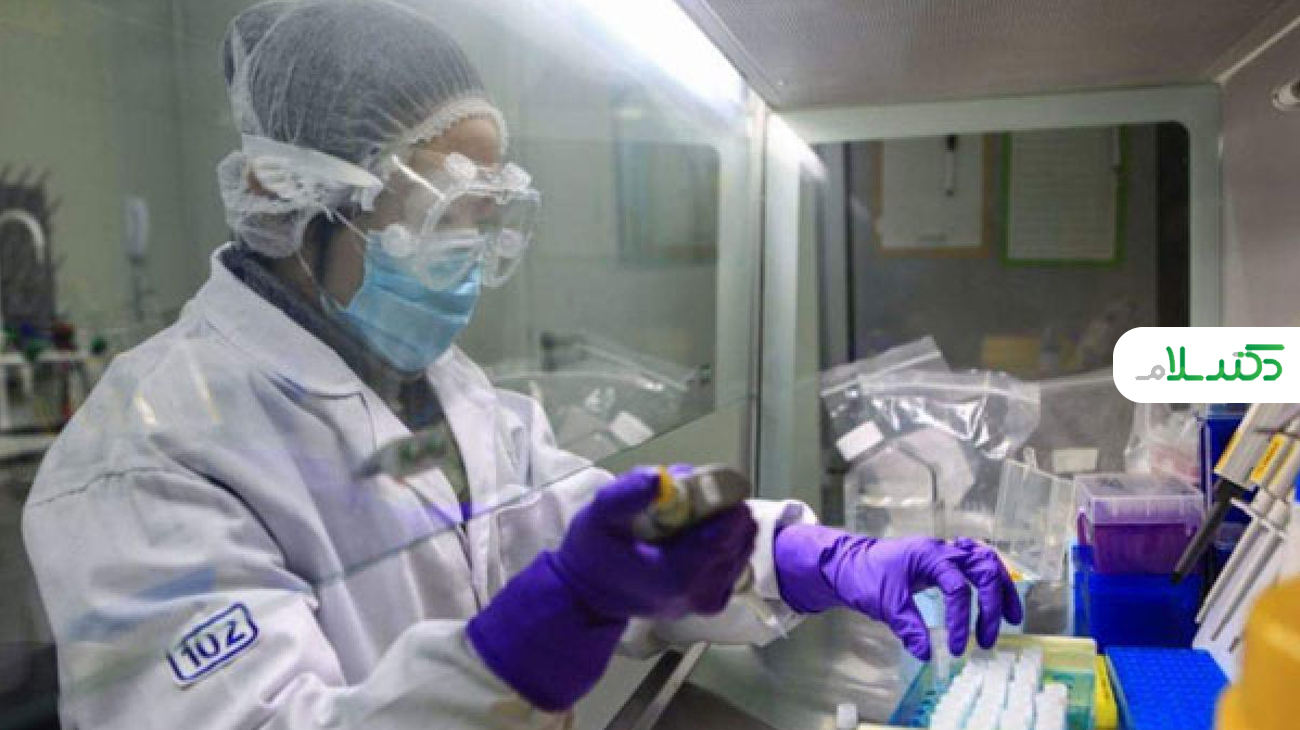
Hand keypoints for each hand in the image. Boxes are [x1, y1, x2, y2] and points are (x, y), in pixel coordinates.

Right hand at [553, 466, 757, 619]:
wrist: (588, 596)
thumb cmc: (593, 555)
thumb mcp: (598, 516)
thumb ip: (626, 495)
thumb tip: (658, 478)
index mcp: (674, 574)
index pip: (722, 538)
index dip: (727, 507)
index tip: (721, 484)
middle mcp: (696, 593)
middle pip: (735, 544)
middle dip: (728, 514)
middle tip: (710, 493)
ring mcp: (703, 602)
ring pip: (739, 556)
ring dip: (730, 529)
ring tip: (707, 511)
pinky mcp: (706, 603)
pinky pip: (733, 569)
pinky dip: (729, 546)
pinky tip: (710, 533)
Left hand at [773, 525, 1021, 659]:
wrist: (844, 563)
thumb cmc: (862, 577)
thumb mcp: (884, 604)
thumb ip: (908, 626)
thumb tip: (927, 653)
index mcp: (928, 555)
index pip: (957, 588)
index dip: (960, 621)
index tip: (955, 648)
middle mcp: (942, 550)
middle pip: (983, 569)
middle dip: (992, 605)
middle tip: (988, 639)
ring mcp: (943, 553)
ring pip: (986, 563)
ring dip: (1000, 590)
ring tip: (1012, 618)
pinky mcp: (941, 563)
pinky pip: (975, 566)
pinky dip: (990, 582)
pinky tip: (996, 598)